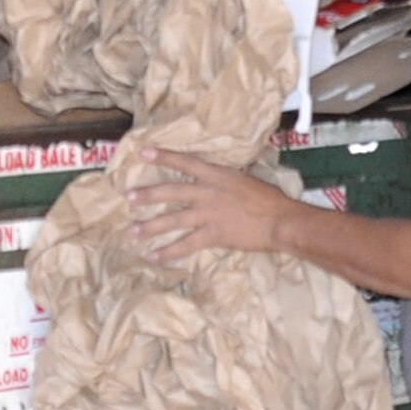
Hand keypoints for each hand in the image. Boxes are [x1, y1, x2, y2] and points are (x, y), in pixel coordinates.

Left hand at [126, 147, 299, 262]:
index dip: (164, 157)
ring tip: (130, 231)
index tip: (143, 152)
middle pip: (172, 192)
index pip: (186, 163)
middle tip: (129, 197)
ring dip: (149, 227)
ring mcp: (209, 215)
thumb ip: (225, 179)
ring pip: (173, 220)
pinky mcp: (213, 235)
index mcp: (218, 175)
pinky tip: (152, 256)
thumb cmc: (269, 199)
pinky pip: (185, 245)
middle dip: (148, 195)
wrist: (281, 220)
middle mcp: (208, 192)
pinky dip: (168, 252)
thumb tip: (215, 178)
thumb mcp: (245, 179)